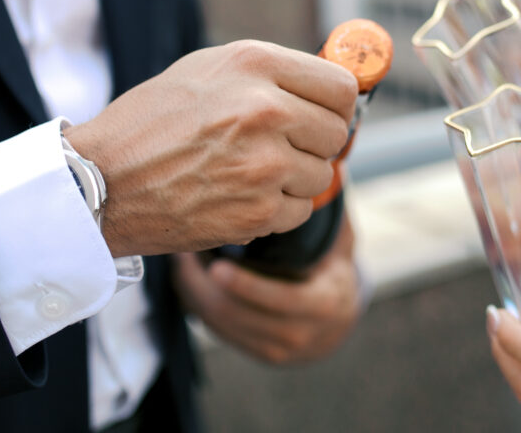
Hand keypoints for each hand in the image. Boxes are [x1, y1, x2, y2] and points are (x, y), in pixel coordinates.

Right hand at [67, 40, 357, 256]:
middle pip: (337, 133)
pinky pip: (299, 210)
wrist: (100, 182)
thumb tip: (337, 90)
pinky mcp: (257, 211)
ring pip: (321, 176)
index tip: (326, 114)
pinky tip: (240, 197)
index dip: (337, 105)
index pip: (341, 88)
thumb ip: (273, 74)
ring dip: (295, 179)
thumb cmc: (152, 123)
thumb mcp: (209, 70)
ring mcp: (264, 164)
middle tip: (281, 146)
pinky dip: (277, 209)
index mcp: (256, 64)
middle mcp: (266, 110)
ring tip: (249, 171)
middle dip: (315, 142)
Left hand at [173, 220, 361, 363]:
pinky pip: (219, 331)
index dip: (247, 286)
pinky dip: (198, 304)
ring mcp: (278, 349)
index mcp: (326, 303)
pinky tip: (187, 277)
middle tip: (184, 253)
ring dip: (195, 293)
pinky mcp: (257, 352)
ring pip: (222, 325)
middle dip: (205, 287)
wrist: (340, 317)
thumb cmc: (333, 267)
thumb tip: (331, 167)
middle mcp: (303, 334)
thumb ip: (331, 211)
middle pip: (240, 316)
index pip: (283, 300)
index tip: (217, 264)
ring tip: (180, 259)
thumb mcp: (340, 242)